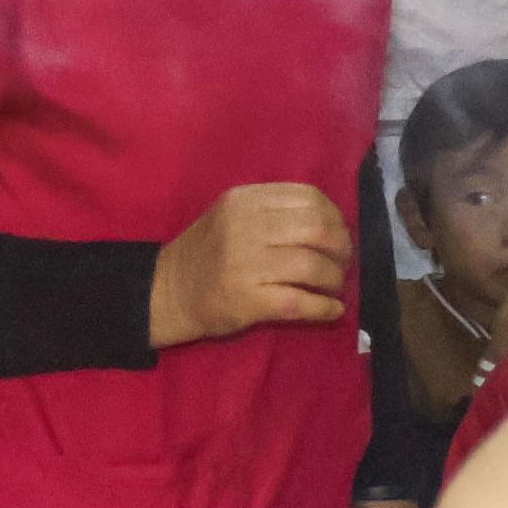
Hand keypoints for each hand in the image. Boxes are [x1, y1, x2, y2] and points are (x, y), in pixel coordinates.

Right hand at [151, 183, 347, 349]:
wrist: (166, 292)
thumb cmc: (207, 253)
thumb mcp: (234, 216)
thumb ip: (275, 212)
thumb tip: (333, 223)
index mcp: (245, 200)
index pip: (308, 198)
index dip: (334, 216)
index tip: (338, 233)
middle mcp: (245, 227)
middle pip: (317, 229)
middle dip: (341, 248)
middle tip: (342, 262)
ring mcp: (245, 264)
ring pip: (313, 266)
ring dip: (334, 279)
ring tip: (333, 286)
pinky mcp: (248, 300)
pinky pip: (301, 302)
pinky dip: (324, 307)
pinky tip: (332, 310)